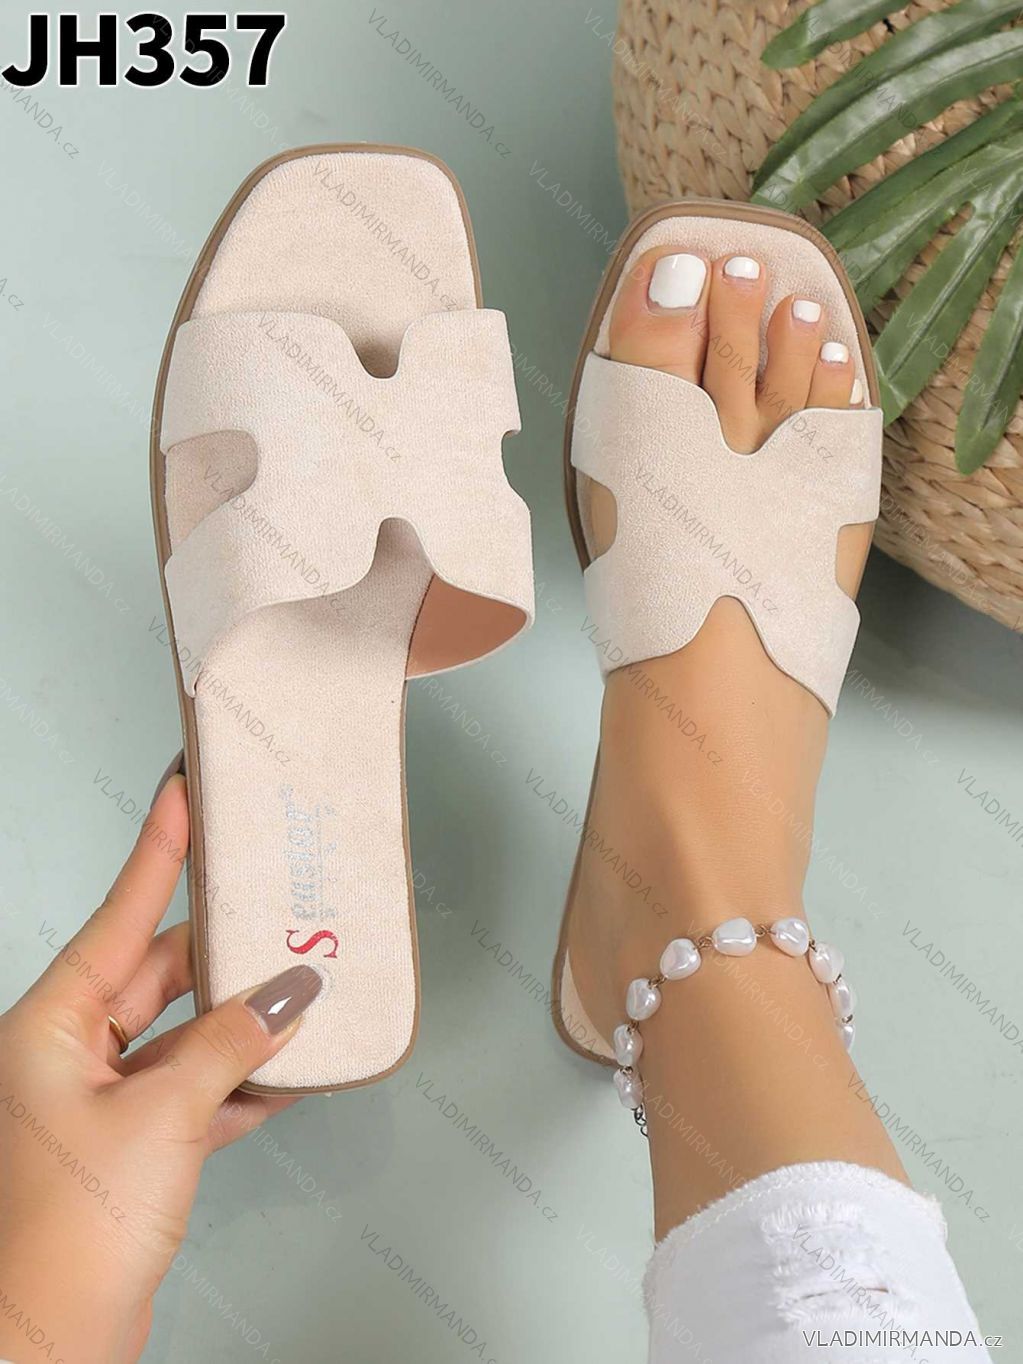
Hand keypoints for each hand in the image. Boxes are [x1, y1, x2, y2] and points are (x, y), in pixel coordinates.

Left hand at [0, 771, 321, 1362]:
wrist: (49, 1346)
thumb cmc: (68, 1234)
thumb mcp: (163, 1116)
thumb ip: (234, 1043)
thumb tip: (292, 991)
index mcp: (49, 1027)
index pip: (117, 915)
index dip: (158, 851)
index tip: (184, 794)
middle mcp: (67, 1054)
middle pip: (158, 972)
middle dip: (225, 948)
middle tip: (278, 901)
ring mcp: (99, 1101)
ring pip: (184, 1032)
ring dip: (243, 1019)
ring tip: (304, 980)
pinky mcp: (131, 1146)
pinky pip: (195, 1089)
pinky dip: (241, 1078)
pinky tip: (291, 1066)